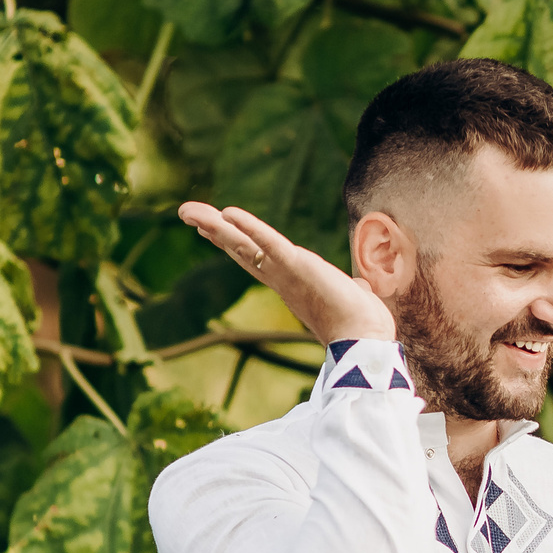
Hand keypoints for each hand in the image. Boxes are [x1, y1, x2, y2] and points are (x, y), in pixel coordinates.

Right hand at [177, 201, 394, 343]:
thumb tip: (360, 288)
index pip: (255, 257)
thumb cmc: (362, 325)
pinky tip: (228, 213)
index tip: (214, 226)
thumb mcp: (352, 297)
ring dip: (215, 225)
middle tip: (187, 212)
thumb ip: (351, 289)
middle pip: (238, 248)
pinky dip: (250, 228)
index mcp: (291, 283)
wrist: (365, 342)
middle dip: (212, 229)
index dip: (234, 239)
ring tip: (188, 210)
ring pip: (242, 245)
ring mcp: (285, 273)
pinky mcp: (297, 267)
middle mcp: (280, 278)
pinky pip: (269, 244)